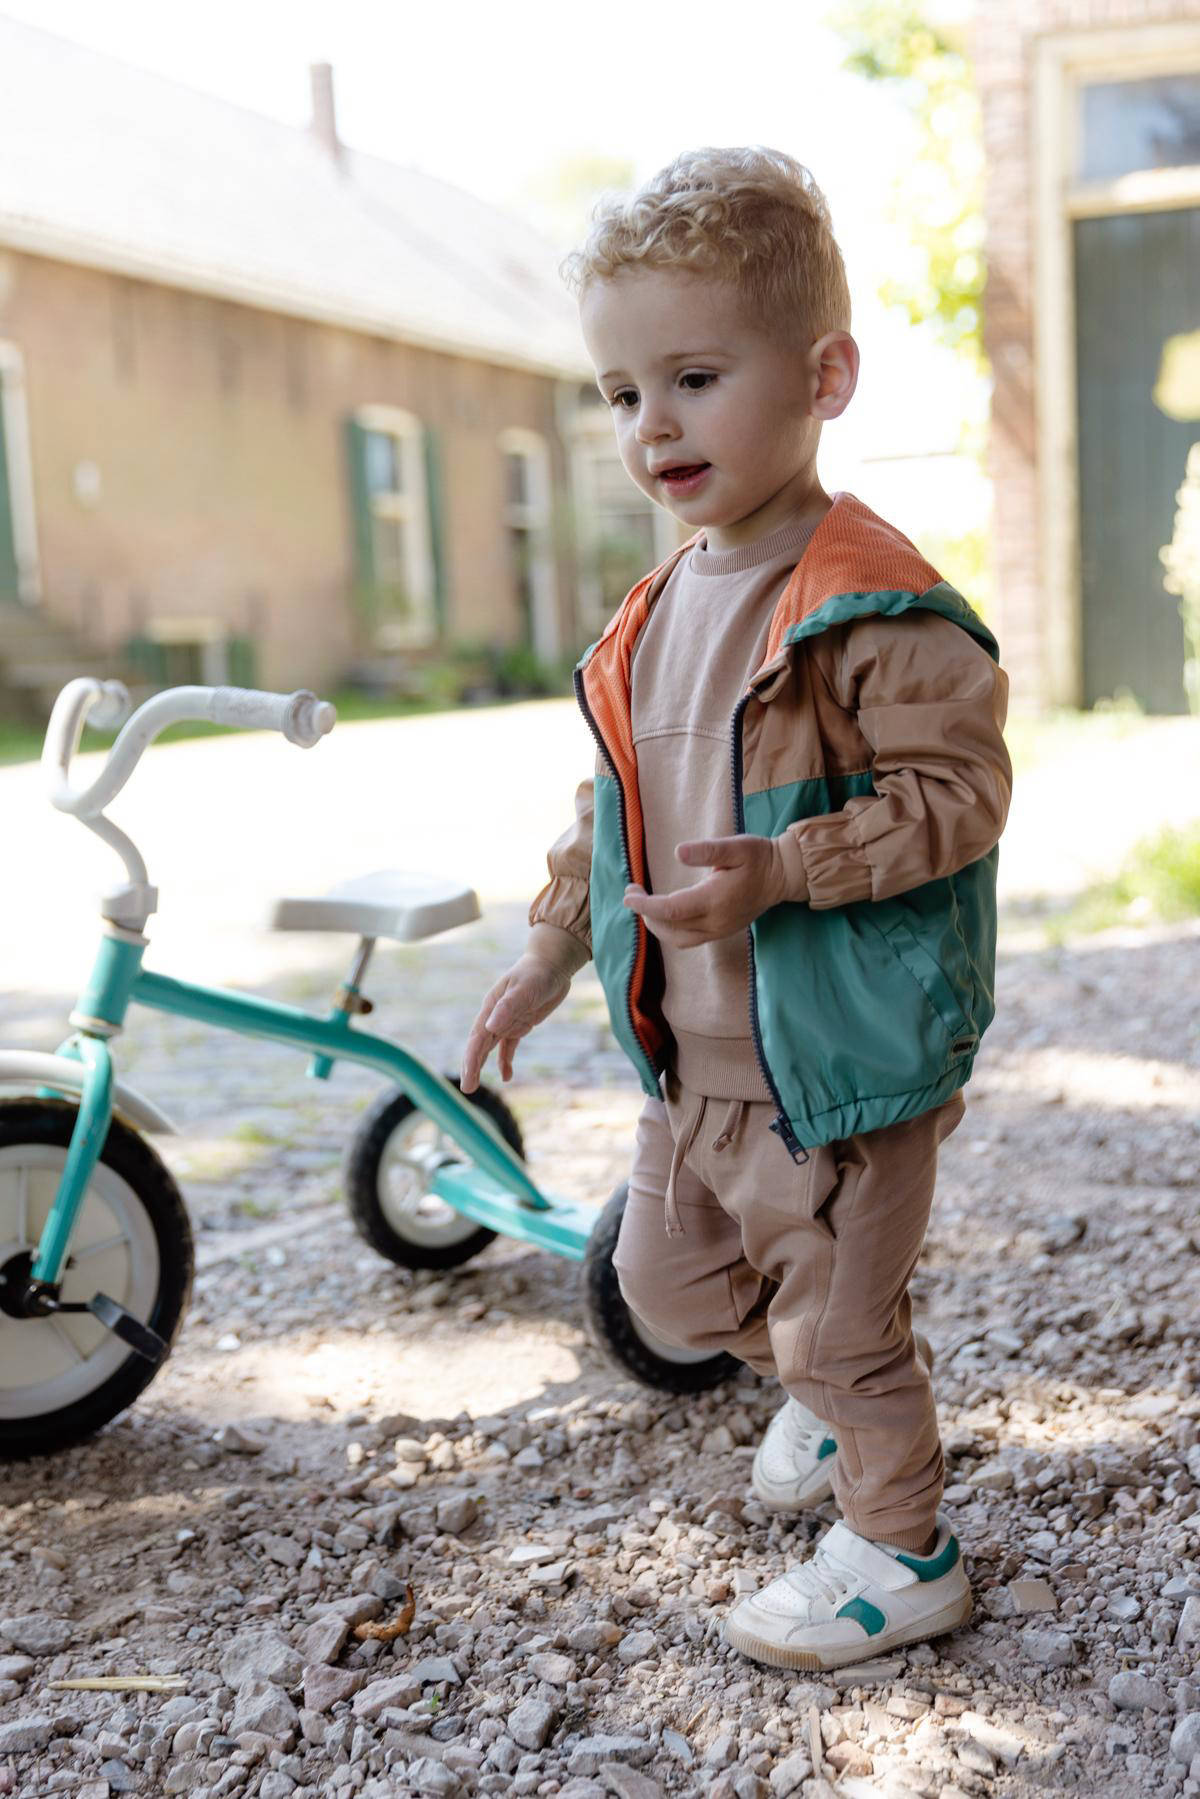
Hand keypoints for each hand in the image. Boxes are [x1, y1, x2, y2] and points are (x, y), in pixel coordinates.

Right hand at [460, 953, 571, 1091]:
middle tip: (467, 1089)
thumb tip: (490, 1027)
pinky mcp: (520, 1023)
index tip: (468, 1077)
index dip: (472, 1058)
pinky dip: (505, 1060)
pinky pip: (508, 1046)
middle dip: (472, 1066)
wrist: (551, 963)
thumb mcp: (525, 988)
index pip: (478, 1037)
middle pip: (479, 1045)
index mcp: (491, 1007)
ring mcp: (506, 1020)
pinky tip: (507, 1076)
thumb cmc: (537, 973)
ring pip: (490, 1047)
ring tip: (473, 1086)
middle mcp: (495, 1015)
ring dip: (482, 1065)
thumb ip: (508, 1007)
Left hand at [623, 835, 785, 948]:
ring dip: (656, 925)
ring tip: (643, 904)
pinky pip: (687, 940)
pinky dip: (669, 930)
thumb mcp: (736, 847)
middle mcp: (715, 921)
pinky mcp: (721, 932)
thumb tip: (677, 852)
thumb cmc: (758, 858)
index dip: (645, 904)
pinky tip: (663, 913)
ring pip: (677, 939)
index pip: (670, 910)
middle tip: (632, 891)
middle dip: (645, 912)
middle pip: (669, 928)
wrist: (781, 877)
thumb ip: (707, 851)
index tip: (628, 894)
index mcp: (715, 900)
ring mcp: (719, 930)